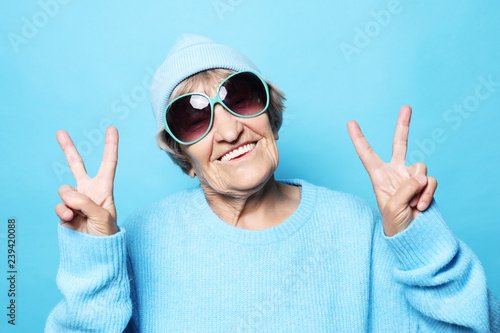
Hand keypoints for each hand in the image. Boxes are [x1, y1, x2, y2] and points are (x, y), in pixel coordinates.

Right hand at [54, 126, 118, 235]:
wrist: (95, 252)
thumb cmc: (106, 234)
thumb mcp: (102, 216)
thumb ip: (85, 202)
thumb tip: (66, 194)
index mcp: (104, 188)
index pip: (109, 163)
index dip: (110, 146)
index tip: (112, 128)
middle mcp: (88, 191)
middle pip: (76, 166)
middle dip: (68, 149)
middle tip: (59, 132)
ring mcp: (75, 201)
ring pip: (64, 190)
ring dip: (70, 202)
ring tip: (79, 215)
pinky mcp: (64, 211)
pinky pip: (60, 205)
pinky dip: (64, 212)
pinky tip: (72, 220)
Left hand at [347, 105, 437, 236]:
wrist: (412, 236)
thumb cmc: (394, 223)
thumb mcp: (392, 206)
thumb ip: (405, 188)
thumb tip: (421, 175)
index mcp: (379, 176)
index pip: (367, 154)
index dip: (359, 138)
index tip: (350, 122)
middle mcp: (395, 172)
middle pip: (400, 144)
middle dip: (404, 125)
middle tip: (406, 106)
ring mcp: (412, 177)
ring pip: (420, 167)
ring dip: (417, 188)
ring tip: (411, 204)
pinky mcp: (426, 184)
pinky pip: (430, 181)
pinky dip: (427, 194)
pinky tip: (420, 207)